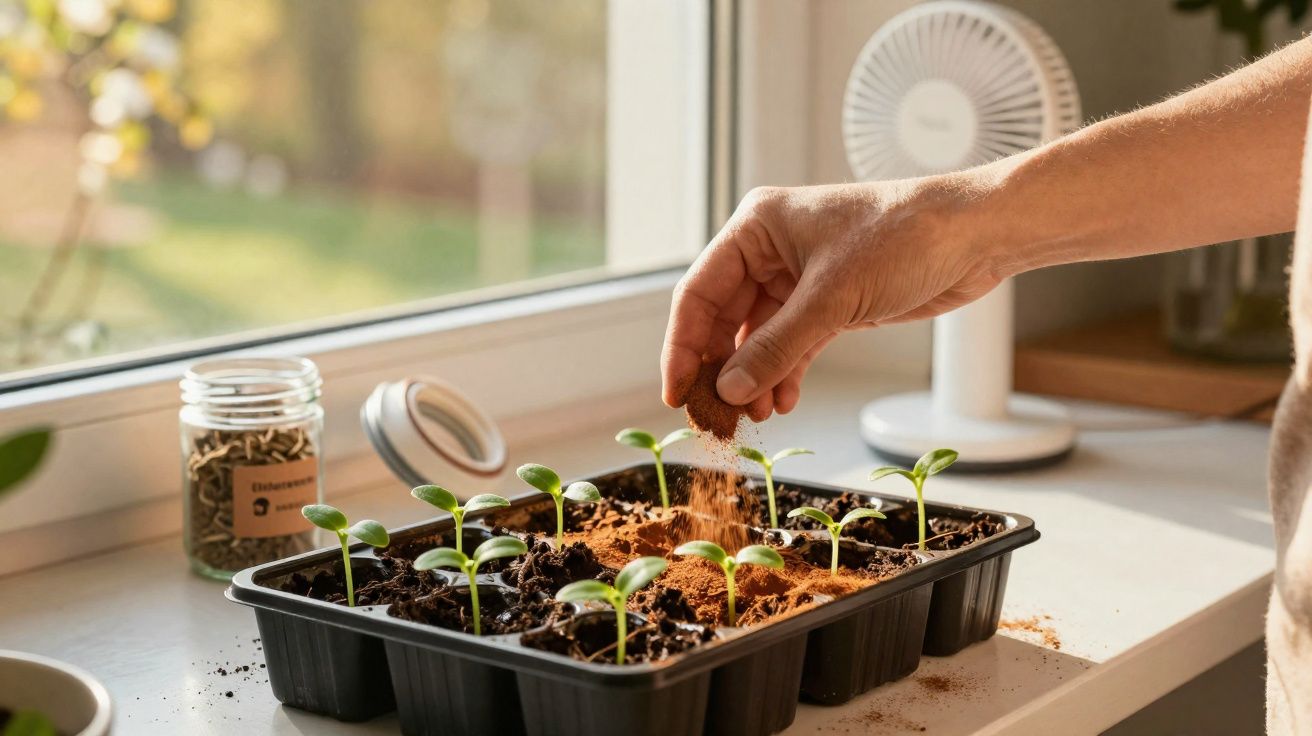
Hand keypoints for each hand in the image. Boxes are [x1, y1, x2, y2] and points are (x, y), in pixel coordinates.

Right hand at [661, 181, 1001, 420]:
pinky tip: (781, 402)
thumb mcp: (832, 298)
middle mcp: (771, 249)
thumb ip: (776, 348)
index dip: (683, 346)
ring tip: (754, 418)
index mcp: (757, 227)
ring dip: (754, 378)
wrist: (975, 235)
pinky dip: (784, 374)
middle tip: (716, 416)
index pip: (699, 292)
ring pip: (757, 337)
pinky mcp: (829, 302)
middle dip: (721, 369)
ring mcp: (799, 277)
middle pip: (723, 319)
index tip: (677, 393)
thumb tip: (731, 390)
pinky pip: (790, 345)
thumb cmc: (906, 237)